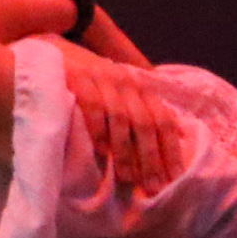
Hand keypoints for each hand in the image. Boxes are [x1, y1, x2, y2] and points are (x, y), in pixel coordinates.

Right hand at [62, 48, 188, 190]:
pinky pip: (93, 107)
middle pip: (146, 124)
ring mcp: (103, 79)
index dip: (170, 151)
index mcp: (141, 88)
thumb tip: (180, 136)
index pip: (164, 121)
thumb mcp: (123, 92)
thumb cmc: (93, 79)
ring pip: (122, 119)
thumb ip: (148, 111)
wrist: (56, 50)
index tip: (174, 179)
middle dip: (151, 159)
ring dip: (126, 151)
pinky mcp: (79, 79)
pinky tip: (102, 152)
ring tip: (128, 178)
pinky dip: (99, 130)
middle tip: (152, 187)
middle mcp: (126, 82)